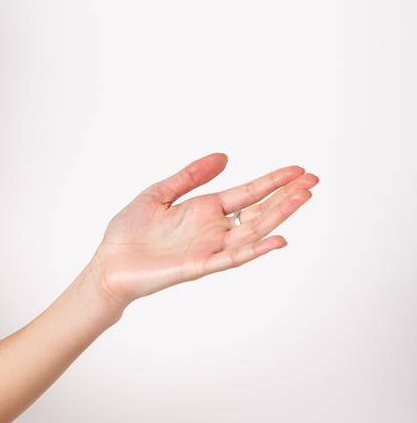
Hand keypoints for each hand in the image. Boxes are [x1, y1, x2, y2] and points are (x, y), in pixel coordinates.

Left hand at [86, 154, 317, 309]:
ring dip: (279, 216)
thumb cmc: (129, 232)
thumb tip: (224, 157)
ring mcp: (209, 248)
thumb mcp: (158, 194)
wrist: (109, 263)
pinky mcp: (200, 266)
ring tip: (303, 198)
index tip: (299, 170)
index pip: (247, 193)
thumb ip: (190, 176)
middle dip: (286, 196)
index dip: (272, 181)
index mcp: (204, 210)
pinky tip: (278, 239)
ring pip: (253, 231)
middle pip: (258, 211)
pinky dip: (256, 249)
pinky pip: (234, 258)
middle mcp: (213, 229)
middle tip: (313, 181)